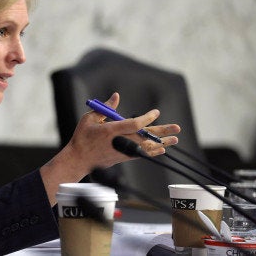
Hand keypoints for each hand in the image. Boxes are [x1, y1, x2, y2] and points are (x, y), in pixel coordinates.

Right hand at [39, 92, 180, 205]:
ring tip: (174, 138)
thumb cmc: (82, 138)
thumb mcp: (89, 119)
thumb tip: (116, 96)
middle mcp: (119, 142)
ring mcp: (123, 151)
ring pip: (146, 146)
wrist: (79, 159)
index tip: (155, 112)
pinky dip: (152, 151)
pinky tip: (161, 148)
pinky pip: (141, 154)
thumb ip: (105, 108)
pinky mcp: (123, 157)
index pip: (134, 125)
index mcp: (111, 131)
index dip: (146, 118)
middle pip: (145, 136)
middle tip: (176, 128)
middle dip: (162, 131)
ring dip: (161, 142)